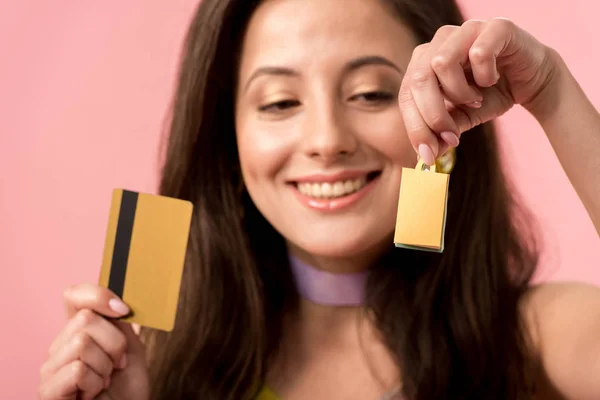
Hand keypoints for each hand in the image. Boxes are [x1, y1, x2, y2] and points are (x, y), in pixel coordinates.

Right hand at [39, 284, 149, 399]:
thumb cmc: (127, 386)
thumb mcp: (131, 346)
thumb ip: (120, 322)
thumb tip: (116, 298)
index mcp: (78, 331)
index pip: (73, 295)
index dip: (98, 295)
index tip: (123, 310)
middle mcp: (59, 346)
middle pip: (86, 319)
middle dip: (114, 343)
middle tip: (116, 364)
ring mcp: (51, 368)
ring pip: (82, 342)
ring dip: (105, 366)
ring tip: (104, 381)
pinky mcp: (48, 390)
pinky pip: (77, 369)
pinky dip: (95, 382)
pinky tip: (92, 393)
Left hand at [399, 18, 559, 164]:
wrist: (534, 81)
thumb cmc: (492, 95)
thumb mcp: (463, 118)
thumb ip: (442, 131)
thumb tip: (427, 155)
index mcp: (424, 61)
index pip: (406, 95)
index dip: (415, 127)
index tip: (428, 155)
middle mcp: (439, 41)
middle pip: (417, 79)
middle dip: (433, 115)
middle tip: (452, 136)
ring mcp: (465, 30)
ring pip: (440, 63)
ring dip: (459, 92)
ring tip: (476, 99)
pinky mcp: (494, 27)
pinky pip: (478, 53)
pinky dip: (485, 76)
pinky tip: (493, 79)